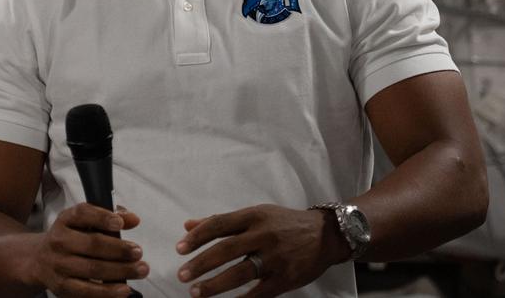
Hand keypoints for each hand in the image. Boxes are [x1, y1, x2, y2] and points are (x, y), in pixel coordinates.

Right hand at [29, 203, 147, 297]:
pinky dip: (107, 291)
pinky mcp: (62, 287)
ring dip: (120, 270)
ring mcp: (59, 265)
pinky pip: (87, 291)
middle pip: (92, 244)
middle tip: (138, 252)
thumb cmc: (70, 238)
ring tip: (140, 269)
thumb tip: (133, 219)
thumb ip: (109, 216)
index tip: (119, 223)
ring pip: (93, 268)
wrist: (39, 260)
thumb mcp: (83, 221)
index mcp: (65, 220)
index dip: (102, 217)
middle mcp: (59, 241)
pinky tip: (123, 289)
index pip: (82, 213)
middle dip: (119, 249)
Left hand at [176, 204, 347, 296]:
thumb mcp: (256, 214)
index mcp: (253, 216)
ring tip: (196, 292)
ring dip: (215, 284)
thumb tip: (188, 226)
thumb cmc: (284, 223)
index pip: (219, 225)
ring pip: (239, 273)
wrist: (325, 235)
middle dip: (201, 264)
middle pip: (225, 250)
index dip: (197, 237)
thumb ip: (221, 221)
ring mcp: (275, 258)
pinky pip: (259, 292)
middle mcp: (263, 235)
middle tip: (182, 275)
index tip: (179, 249)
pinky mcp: (286, 278)